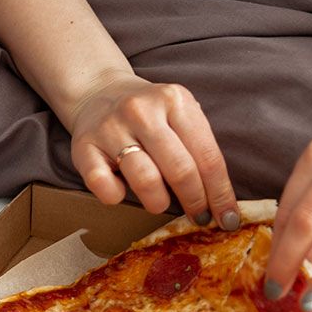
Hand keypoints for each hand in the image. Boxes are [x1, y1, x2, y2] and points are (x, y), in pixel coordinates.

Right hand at [67, 73, 239, 227]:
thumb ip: (199, 150)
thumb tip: (221, 204)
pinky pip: (103, 186)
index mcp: (175, 100)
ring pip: (144, 180)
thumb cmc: (150, 116)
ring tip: (160, 203)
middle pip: (180, 170)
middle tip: (199, 218)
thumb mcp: (180, 116)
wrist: (98, 91)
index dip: (220, 194)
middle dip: (195, 202)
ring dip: (158, 202)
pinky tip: (121, 190)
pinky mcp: (83, 146)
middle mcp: (142, 110)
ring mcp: (110, 127)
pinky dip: (116, 196)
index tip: (228, 220)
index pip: (207, 156)